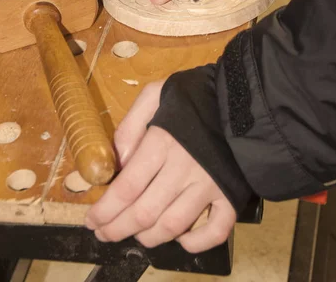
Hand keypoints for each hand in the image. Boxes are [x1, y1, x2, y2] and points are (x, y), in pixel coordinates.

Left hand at [85, 82, 235, 252]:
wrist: (244, 98)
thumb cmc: (196, 95)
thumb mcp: (156, 93)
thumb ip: (131, 123)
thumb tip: (118, 161)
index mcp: (162, 142)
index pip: (127, 187)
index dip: (105, 210)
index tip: (92, 220)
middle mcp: (184, 169)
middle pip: (144, 213)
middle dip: (118, 229)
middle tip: (104, 234)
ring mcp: (209, 185)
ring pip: (174, 225)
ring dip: (149, 237)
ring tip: (135, 235)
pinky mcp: (231, 194)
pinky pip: (216, 229)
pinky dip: (198, 242)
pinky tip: (182, 241)